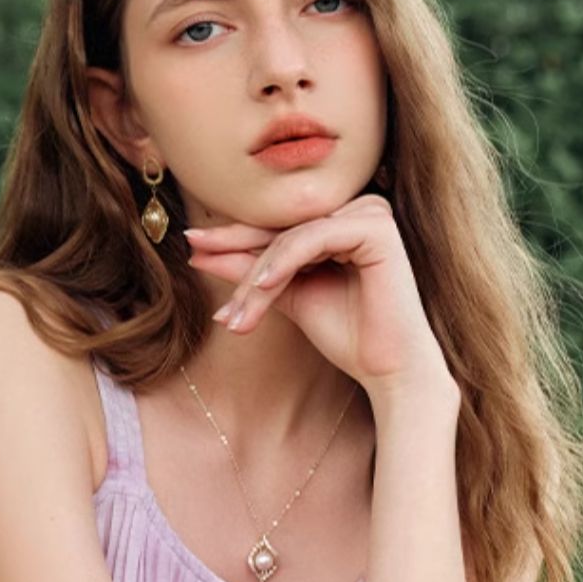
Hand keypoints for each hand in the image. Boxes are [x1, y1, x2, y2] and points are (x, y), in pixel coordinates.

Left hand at [184, 195, 455, 398]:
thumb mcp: (288, 298)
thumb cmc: (348, 336)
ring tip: (233, 313)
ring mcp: (370, 214)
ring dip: (257, 275)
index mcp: (341, 222)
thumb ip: (251, 274)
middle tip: (194, 255)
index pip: (279, 229)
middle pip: (282, 229)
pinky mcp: (377, 227)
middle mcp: (358, 210)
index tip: (192, 250)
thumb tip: (200, 254)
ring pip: (292, 237)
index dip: (234, 239)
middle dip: (235, 250)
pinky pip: (314, 239)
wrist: (390, 371)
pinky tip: (262, 287)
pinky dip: (284, 262)